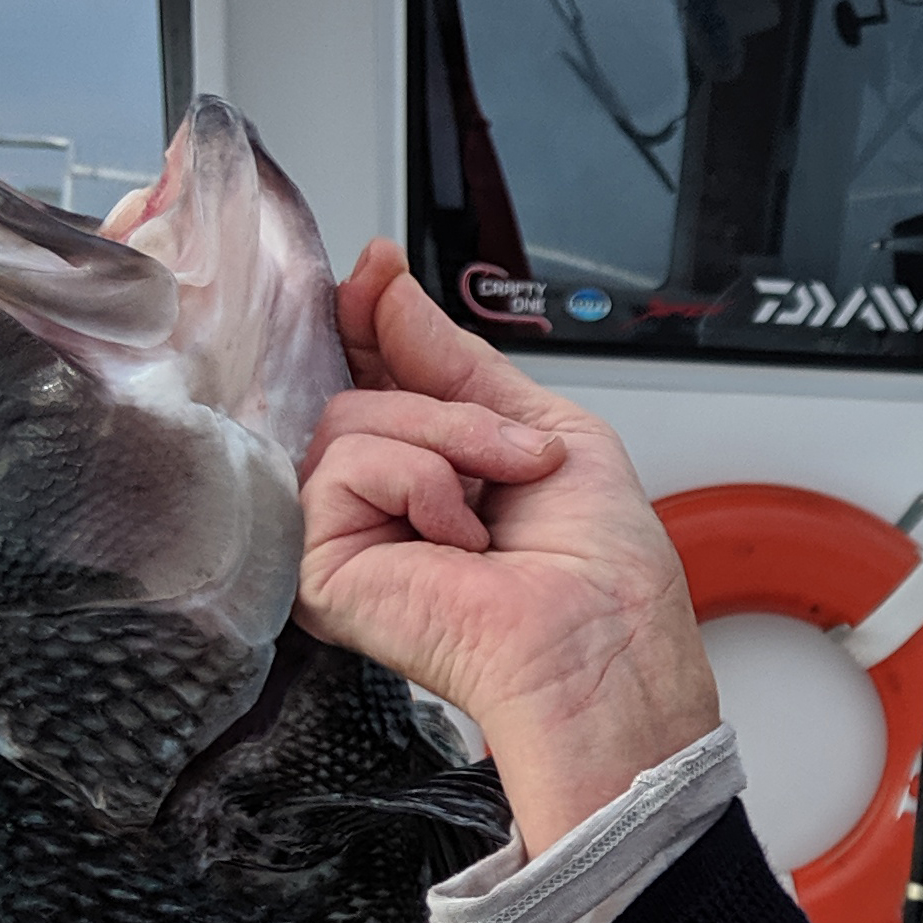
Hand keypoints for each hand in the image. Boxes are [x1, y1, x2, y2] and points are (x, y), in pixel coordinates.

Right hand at [299, 243, 720, 854]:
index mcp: (429, 470)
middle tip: (515, 458)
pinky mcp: (318, 567)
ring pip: (349, 418)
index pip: (370, 375)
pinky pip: (342, 465)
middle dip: (449, 406)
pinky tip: (456, 544)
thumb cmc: (601, 573)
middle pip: (358, 388)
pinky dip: (418, 482)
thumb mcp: (541, 427)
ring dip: (448, 445)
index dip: (368, 323)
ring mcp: (342, 536)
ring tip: (491, 512)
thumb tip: (382, 283)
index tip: (375, 275)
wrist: (603, 647)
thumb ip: (452, 358)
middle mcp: (377, 504)